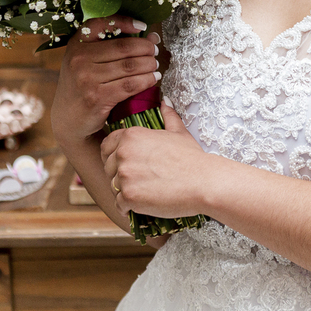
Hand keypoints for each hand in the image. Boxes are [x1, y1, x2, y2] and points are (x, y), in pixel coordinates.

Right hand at [51, 15, 159, 147]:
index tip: (142, 27)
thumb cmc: (83, 85)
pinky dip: (146, 81)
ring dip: (149, 65)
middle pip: (123, 48)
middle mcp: (79, 59)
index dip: (125, 22)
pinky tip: (153, 79)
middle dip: (145, 48)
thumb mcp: (88, 61)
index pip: (103, 24)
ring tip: (156, 65)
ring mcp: (87, 79)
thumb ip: (114, 46)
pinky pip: (130, 85)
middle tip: (155, 51)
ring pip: (129, 67)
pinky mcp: (97, 98)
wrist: (68, 118)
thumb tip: (152, 37)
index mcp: (76, 44)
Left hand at [101, 103, 212, 219]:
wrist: (203, 182)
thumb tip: (165, 101)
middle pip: (108, 168)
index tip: (128, 165)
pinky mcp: (128, 196)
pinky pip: (120, 205)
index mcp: (131, 136)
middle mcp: (123, 153)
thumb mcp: (179, 132)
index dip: (114, 156)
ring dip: (126, 192)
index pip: (107, 146)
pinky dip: (130, 208)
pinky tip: (145, 204)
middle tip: (141, 181)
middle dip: (120, 176)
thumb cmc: (192, 158)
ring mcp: (124, 175)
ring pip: (114, 187)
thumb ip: (168, 116)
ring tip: (146, 192)